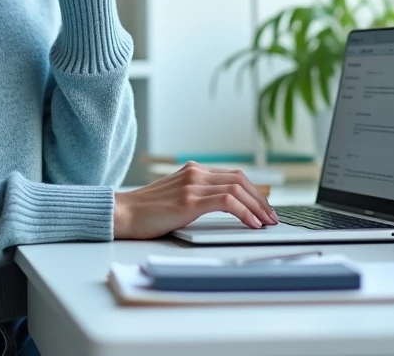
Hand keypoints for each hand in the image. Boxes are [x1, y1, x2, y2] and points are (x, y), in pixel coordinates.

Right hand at [112, 161, 278, 239]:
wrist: (121, 214)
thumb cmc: (145, 212)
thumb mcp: (176, 198)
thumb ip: (197, 196)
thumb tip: (225, 209)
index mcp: (192, 170)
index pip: (233, 175)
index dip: (254, 191)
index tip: (264, 208)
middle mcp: (195, 172)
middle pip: (240, 179)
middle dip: (261, 199)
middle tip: (272, 217)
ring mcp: (192, 184)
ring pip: (238, 188)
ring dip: (258, 206)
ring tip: (266, 222)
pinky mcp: (189, 200)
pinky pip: (228, 202)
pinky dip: (245, 212)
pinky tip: (252, 224)